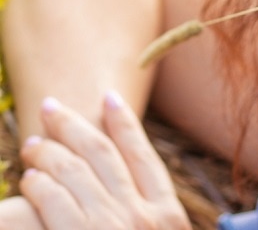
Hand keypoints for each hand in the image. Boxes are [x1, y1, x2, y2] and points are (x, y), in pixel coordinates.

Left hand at [17, 92, 189, 229]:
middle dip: (73, 125)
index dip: (124, 123)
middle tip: (51, 107)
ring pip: (74, 171)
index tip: (109, 97)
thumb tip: (131, 196)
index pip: (143, 157)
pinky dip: (38, 184)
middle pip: (103, 155)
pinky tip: (30, 179)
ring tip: (33, 145)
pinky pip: (52, 199)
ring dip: (48, 153)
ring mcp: (110, 227)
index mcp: (169, 216)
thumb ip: (151, 222)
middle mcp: (143, 216)